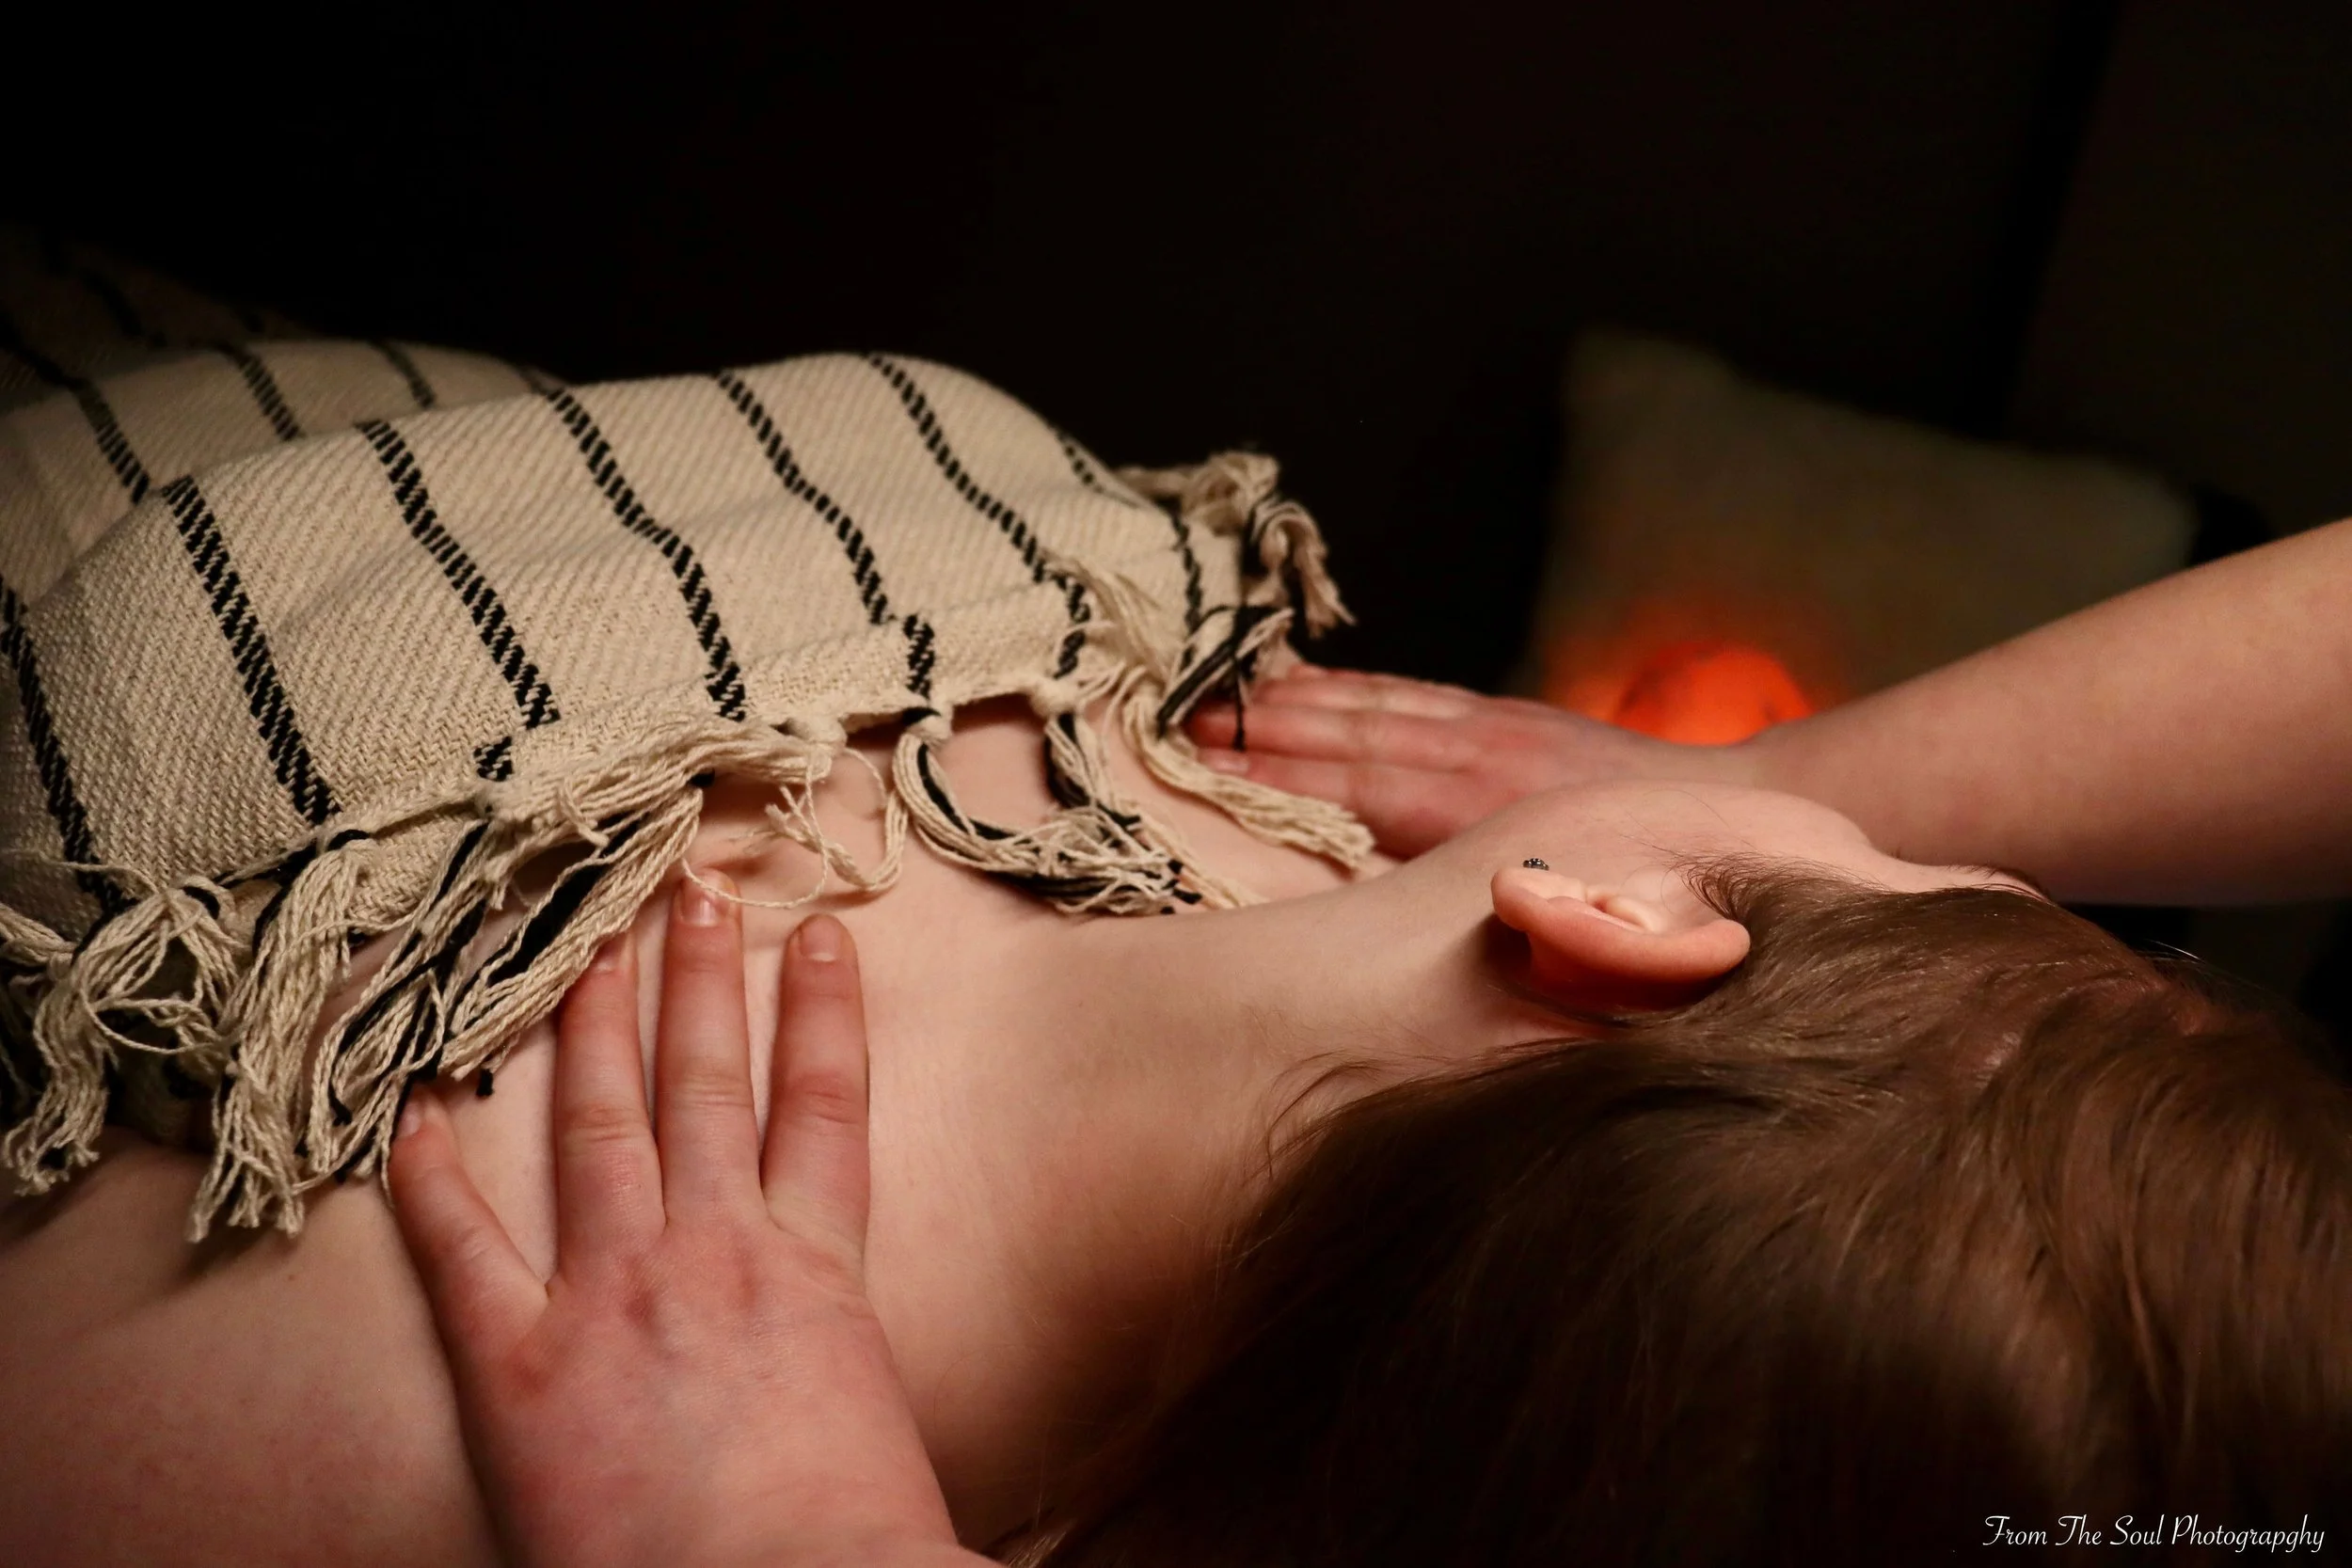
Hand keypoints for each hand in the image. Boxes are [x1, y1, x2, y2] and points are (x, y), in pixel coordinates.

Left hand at [388, 879, 980, 1567]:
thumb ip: (876, 1393)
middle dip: (701, 983)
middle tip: (691, 897)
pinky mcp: (523, 1367)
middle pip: (709, 1087)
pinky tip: (418, 1111)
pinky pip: (467, 1250)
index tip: (819, 938)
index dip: (824, 1015)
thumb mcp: (890, 1440)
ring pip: (605, 1128)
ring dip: (596, 1029)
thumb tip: (925, 1445)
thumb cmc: (855, 1550)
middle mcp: (718, 1254)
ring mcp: (617, 1297)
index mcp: (817, 1276)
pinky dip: (435, 1178)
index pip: (826, 1110)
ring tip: (592, 947)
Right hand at [1187, 665, 1757, 855]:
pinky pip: (1406, 694)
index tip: (1197, 770)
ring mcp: (1485, 729)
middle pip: (1340, 738)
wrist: (1729, 812)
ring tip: (1214, 699)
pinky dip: (1347, 685)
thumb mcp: (1541, 909)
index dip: (1268, 778)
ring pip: (1367, 708)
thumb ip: (1453, 908)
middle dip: (1255, 731)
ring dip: (1288, 702)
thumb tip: (1365, 921)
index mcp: (1473, 815)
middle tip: (1172, 724)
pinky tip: (1301, 681)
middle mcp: (1470, 760)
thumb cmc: (1629, 886)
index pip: (1345, 789)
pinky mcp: (1501, 714)